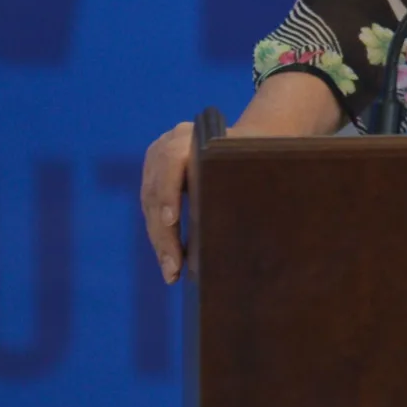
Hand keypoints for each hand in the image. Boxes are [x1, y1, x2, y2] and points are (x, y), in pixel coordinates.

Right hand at [139, 73, 343, 283]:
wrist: (246, 138)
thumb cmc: (257, 151)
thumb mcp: (254, 158)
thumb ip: (249, 177)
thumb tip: (255, 222)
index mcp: (194, 134)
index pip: (173, 159)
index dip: (168, 191)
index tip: (171, 221)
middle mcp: (168, 143)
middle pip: (157, 190)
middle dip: (164, 234)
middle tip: (173, 267)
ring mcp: (156, 161)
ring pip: (150, 205)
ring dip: (160, 242)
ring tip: (172, 272)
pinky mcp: (152, 177)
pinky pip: (151, 210)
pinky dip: (160, 237)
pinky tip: (170, 260)